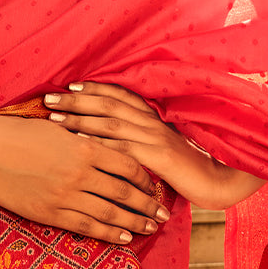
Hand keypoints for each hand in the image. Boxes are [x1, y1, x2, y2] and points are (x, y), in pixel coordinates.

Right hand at [0, 111, 168, 243]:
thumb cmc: (17, 133)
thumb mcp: (57, 129)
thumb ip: (84, 139)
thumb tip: (106, 146)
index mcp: (84, 147)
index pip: (127, 164)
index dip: (144, 178)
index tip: (154, 185)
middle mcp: (80, 173)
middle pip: (125, 193)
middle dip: (147, 205)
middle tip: (164, 213)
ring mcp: (65, 195)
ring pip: (110, 213)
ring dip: (134, 222)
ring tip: (150, 228)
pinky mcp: (49, 212)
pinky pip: (86, 227)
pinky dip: (109, 234)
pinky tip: (124, 238)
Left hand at [43, 83, 263, 209]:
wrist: (219, 181)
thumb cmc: (189, 167)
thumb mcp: (164, 147)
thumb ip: (143, 138)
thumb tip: (116, 138)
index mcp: (154, 117)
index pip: (120, 95)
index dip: (94, 90)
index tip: (69, 87)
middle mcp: (152, 122)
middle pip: (108, 105)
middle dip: (76, 100)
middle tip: (48, 99)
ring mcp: (155, 138)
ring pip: (110, 123)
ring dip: (80, 119)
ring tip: (55, 119)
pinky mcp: (158, 157)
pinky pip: (122, 148)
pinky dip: (97, 144)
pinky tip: (77, 145)